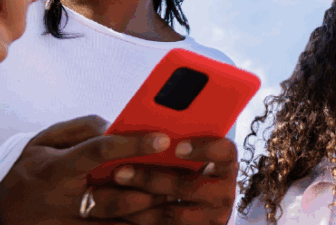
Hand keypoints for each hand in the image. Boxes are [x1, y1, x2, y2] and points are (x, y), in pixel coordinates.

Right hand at [0, 115, 173, 223]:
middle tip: (188, 176)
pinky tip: (165, 221)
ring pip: (119, 223)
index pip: (98, 152)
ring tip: (185, 200)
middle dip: (153, 187)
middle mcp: (64, 200)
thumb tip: (118, 125)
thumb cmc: (30, 168)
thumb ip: (83, 129)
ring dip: (154, 214)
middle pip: (116, 195)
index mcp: (57, 168)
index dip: (133, 144)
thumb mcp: (46, 140)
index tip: (164, 137)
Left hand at [109, 137, 238, 224]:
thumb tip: (142, 120)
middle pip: (189, 186)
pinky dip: (138, 220)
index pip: (225, 151)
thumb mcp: (190, 154)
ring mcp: (213, 216)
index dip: (203, 149)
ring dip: (137, 203)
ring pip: (172, 213)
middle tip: (120, 171)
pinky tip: (118, 212)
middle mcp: (225, 191)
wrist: (199, 207)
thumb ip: (177, 140)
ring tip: (109, 194)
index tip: (177, 147)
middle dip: (151, 179)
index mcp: (225, 163)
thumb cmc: (186, 169)